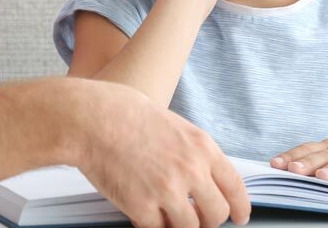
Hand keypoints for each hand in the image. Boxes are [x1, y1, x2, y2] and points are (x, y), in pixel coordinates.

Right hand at [76, 80, 249, 227]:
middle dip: (206, 220)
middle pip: (216, 215)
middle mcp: (191, 170)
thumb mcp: (169, 122)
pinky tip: (139, 210)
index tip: (238, 218)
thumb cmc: (122, 111)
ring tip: (163, 214)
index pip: (235, 187)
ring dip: (178, 225)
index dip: (239, 208)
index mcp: (200, 146)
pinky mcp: (142, 208)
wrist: (88, 118)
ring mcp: (167, 191)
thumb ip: (188, 149)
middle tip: (193, 218)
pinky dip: (149, 224)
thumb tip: (199, 174)